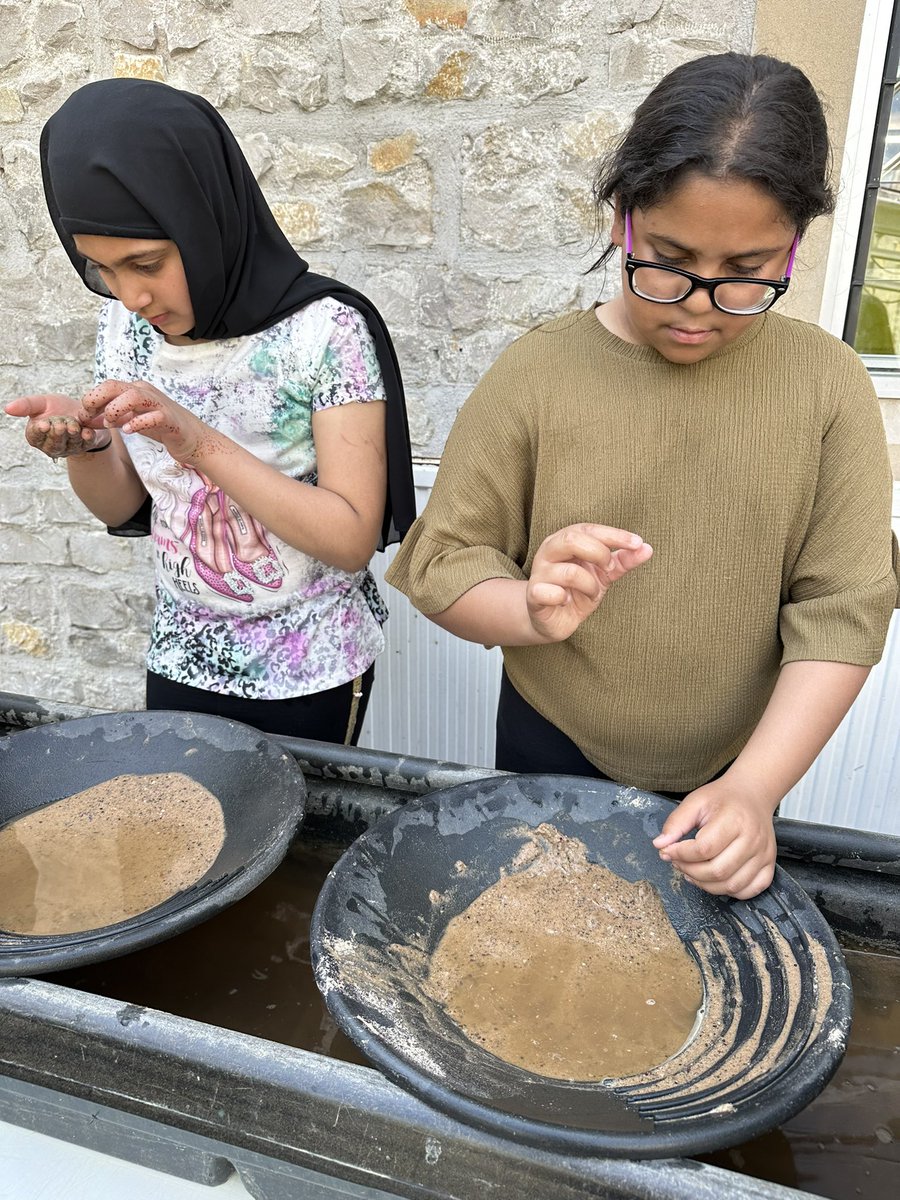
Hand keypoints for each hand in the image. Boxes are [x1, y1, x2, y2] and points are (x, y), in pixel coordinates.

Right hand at [5, 393, 110, 457]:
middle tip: (61, 423)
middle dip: (57, 432)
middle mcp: (51, 445)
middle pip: (53, 444)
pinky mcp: (85, 446)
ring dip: (72, 433)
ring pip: (69, 444)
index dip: (39, 431)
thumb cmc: (58, 408)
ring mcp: (69, 448)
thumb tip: (7, 408)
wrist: (83, 411)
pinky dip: (86, 438)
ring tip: (74, 423)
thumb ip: (26, 405)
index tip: (44, 424)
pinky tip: (87, 432)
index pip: (35, 437)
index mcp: (37, 435)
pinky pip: (85, 445)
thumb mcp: (42, 403)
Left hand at [81, 379, 209, 462]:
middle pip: (115, 386)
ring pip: (132, 396)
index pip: (107, 386)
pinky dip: (137, 423)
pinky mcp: (170, 419)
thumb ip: (109, 418)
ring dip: (115, 409)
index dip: (91, 398)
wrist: (192, 439)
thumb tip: (84, 418)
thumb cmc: (162, 427)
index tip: (84, 415)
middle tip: (89, 415)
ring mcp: (158, 404)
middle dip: (97, 398)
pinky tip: (128, 431)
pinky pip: (152, 417)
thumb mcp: (131, 421)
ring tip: (110, 423)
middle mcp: (145, 392)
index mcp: (135, 390)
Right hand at [525, 523, 652, 641]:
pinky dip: (562, 597)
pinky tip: (566, 601)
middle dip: (599, 553)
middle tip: (608, 569)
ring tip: (591, 593)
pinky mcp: (534, 596)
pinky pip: (547, 592)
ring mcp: (539, 574)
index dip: (614, 534)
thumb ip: (623, 560)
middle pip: (572, 539)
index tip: (637, 543)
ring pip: (569, 572)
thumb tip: (647, 548)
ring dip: (589, 584)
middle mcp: (548, 552)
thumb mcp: (603, 574)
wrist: (553, 621)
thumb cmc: (577, 591)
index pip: (588, 529)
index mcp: (564, 541)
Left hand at [652, 775, 777, 899]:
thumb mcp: (695, 801)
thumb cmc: (723, 799)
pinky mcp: (770, 865)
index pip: (704, 849)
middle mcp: (753, 839)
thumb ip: (676, 823)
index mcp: (735, 820)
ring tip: (691, 871)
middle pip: (718, 871)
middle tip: (678, 862)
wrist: (752, 795)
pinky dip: (729, 891)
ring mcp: (764, 854)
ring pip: (732, 885)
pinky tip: (713, 879)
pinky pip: (750, 890)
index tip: (668, 851)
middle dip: (690, 871)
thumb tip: (660, 845)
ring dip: (705, 884)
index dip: (681, 854)